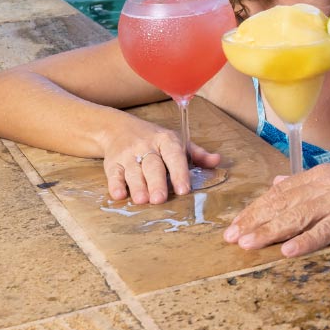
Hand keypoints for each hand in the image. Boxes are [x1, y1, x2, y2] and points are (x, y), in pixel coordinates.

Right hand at [100, 121, 221, 203]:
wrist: (119, 128)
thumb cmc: (154, 140)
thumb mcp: (176, 142)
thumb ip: (197, 154)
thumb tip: (217, 161)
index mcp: (166, 140)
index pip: (174, 156)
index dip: (179, 173)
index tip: (184, 190)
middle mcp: (147, 146)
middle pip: (153, 166)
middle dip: (157, 183)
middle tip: (160, 199)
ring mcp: (128, 155)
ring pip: (134, 171)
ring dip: (138, 186)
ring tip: (143, 200)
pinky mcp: (112, 163)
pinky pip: (114, 174)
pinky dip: (115, 184)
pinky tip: (119, 195)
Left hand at [224, 161, 329, 256]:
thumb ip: (308, 182)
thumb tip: (277, 183)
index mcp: (322, 174)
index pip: (281, 192)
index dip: (256, 209)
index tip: (236, 224)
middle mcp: (328, 182)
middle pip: (284, 204)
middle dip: (255, 221)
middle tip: (232, 237)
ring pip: (300, 216)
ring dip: (272, 231)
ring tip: (249, 243)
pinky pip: (328, 229)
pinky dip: (308, 240)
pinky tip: (290, 250)